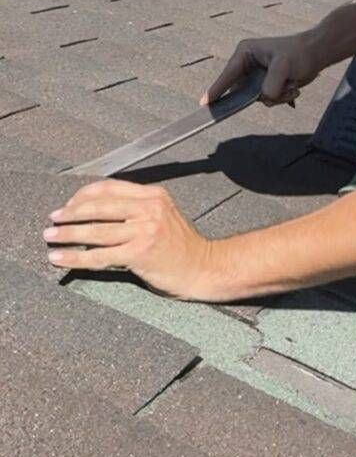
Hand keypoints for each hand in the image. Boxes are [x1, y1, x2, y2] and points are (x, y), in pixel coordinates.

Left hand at [43, 180, 222, 301]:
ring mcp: (145, 231)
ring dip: (67, 234)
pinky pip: (99, 255)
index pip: (110, 188)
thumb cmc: (182, 247)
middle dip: (70, 213)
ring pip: (96, 231)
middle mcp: (150, 209)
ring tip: (50, 237)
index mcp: (155, 196)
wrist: (204, 268)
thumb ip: (138, 208)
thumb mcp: (164, 216)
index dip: (83, 195)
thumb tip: (96, 209)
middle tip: (53, 220)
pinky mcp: (139, 253)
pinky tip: (59, 258)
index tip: (68, 205)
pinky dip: (74, 257)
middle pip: (99, 207)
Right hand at [201, 30, 323, 106]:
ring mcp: (256, 77)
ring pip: (257, 99)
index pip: (228, 75)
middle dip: (265, 93)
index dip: (216, 90)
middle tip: (283, 87)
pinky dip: (281, 98)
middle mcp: (247, 65)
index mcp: (244, 53)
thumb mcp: (284, 65)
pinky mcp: (266, 85)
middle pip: (243, 91)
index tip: (204, 103)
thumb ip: (272, 82)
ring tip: (292, 85)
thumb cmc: (299, 53)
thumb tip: (265, 97)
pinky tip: (293, 88)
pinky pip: (267, 100)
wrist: (316, 55)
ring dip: (277, 97)